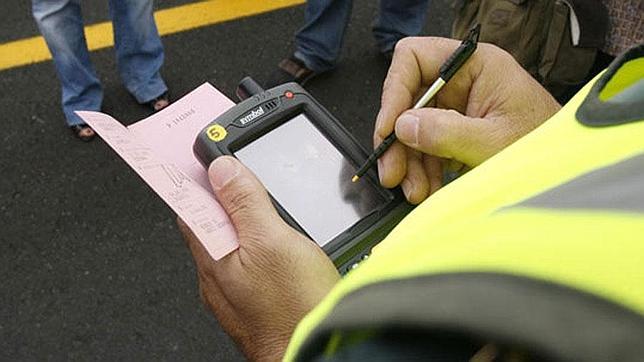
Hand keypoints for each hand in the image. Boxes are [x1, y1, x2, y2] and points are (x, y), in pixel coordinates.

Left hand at [178, 156, 339, 360]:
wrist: (314, 351)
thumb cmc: (294, 309)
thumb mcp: (273, 241)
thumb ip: (245, 203)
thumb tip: (221, 168)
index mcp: (212, 253)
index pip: (189, 203)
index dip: (196, 175)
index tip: (203, 154)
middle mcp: (215, 272)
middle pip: (208, 220)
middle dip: (220, 193)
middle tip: (235, 167)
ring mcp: (233, 287)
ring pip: (228, 240)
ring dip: (239, 217)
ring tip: (256, 196)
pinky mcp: (253, 297)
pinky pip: (245, 259)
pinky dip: (255, 241)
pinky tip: (275, 238)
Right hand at [375, 37, 560, 203]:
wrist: (568, 172)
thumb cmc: (547, 149)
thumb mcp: (494, 143)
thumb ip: (447, 132)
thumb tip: (403, 126)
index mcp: (476, 65)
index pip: (415, 58)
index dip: (395, 91)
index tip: (390, 128)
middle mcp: (463, 81)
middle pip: (408, 99)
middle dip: (399, 139)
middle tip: (392, 171)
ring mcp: (459, 107)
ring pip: (413, 127)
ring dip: (409, 162)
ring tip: (415, 190)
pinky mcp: (458, 131)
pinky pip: (426, 145)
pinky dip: (422, 169)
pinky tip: (426, 188)